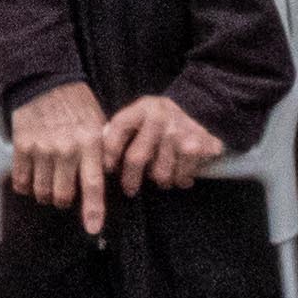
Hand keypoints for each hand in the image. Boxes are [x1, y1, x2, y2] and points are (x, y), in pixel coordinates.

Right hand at [9, 82, 114, 232]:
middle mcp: (66, 148)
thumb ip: (101, 152)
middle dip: (63, 201)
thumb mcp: (98, 123)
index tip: (92, 228)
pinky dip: (25, 186)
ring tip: (48, 182)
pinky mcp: (22, 146)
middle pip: (63, 196)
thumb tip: (106, 178)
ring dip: (45, 194)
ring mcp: (42, 148)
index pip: (93, 184)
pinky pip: (21, 181)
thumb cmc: (76, 103)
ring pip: (42, 192)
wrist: (46, 80)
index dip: (93, 210)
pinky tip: (31, 177)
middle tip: (64, 194)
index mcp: (90, 143)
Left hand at [103, 95, 227, 196]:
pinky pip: (183, 176)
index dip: (110, 153)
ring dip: (160, 181)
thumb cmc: (156, 122)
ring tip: (161, 176)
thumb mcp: (137, 118)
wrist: (198, 107)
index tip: (108, 170)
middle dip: (130, 180)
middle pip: (137, 158)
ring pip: (161, 173)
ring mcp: (181, 130)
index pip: (118, 130)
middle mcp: (160, 117)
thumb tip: (96, 159)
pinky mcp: (200, 143)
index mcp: (142, 108)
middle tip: (130, 190)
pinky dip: (181, 180)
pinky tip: (181, 174)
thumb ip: (118, 133)